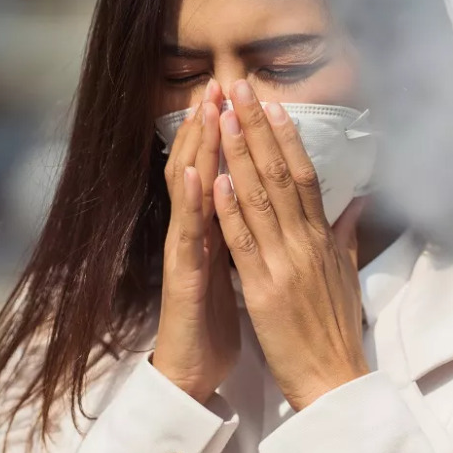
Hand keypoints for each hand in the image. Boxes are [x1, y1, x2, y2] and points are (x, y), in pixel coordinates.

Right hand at [153, 79, 239, 403]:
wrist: (192, 368)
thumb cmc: (215, 318)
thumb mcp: (242, 266)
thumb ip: (253, 233)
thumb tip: (271, 206)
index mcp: (220, 227)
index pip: (228, 170)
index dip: (238, 134)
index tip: (250, 96)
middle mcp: (199, 231)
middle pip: (204, 168)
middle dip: (213, 126)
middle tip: (220, 84)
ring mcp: (186, 250)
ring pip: (190, 191)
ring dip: (196, 149)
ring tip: (204, 111)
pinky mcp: (181, 276)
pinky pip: (187, 235)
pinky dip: (190, 203)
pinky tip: (194, 175)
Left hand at [212, 79, 368, 411]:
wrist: (334, 379)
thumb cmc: (336, 330)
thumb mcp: (346, 275)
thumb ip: (345, 235)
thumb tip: (354, 202)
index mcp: (323, 239)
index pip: (304, 176)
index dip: (287, 137)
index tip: (272, 104)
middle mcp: (307, 243)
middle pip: (280, 174)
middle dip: (259, 129)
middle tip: (242, 89)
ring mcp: (286, 263)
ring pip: (260, 199)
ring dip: (240, 154)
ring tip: (225, 116)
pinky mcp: (265, 290)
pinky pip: (245, 243)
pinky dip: (231, 209)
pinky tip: (219, 178)